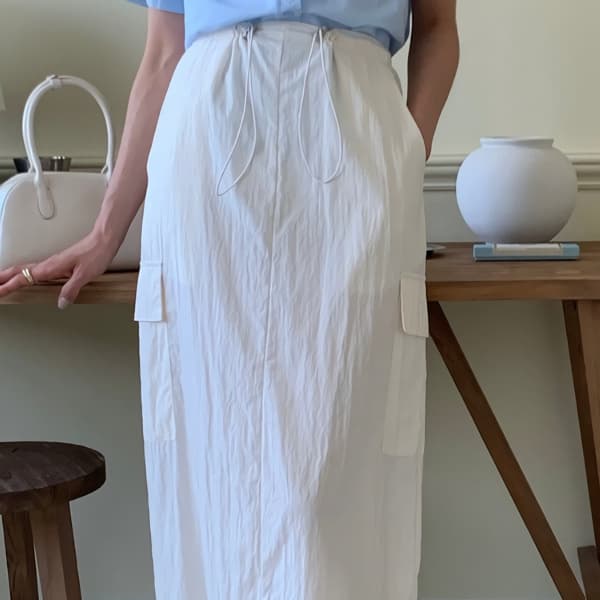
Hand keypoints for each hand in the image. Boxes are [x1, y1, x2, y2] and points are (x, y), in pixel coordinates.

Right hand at [0, 230, 120, 307]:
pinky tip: (27, 278)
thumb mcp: (85, 275)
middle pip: (19, 271)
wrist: (104, 240)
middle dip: (3, 279)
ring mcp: (53, 262)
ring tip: (1, 283)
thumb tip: (60, 304)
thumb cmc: (96, 254)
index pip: (23, 279)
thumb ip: (71, 289)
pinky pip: (35, 269)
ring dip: (11, 276)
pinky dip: (24, 274)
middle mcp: (49, 264)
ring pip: (25, 269)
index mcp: (51, 267)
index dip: (8, 286)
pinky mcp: (59, 263)